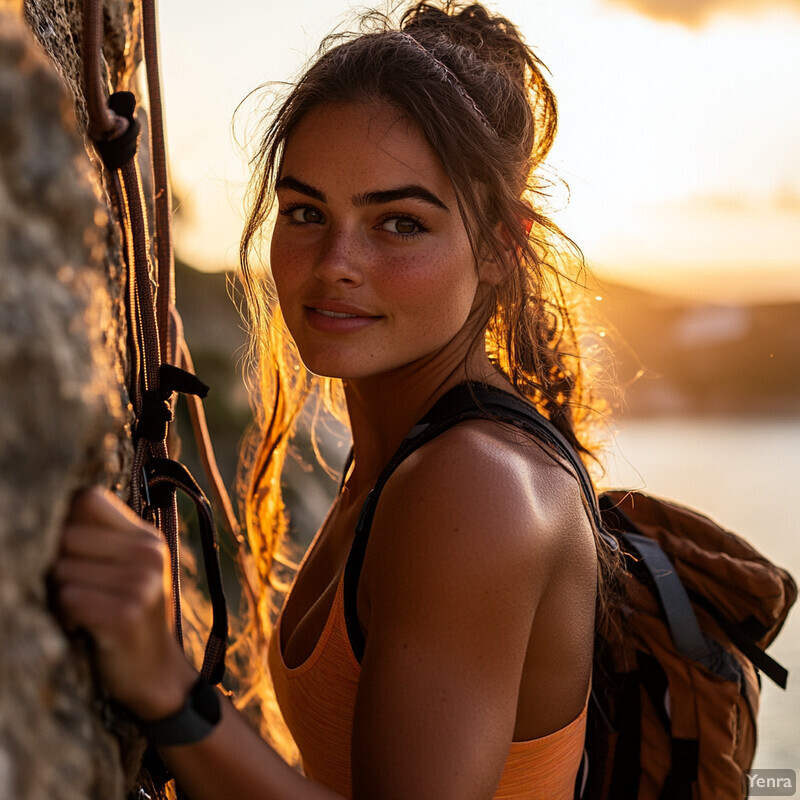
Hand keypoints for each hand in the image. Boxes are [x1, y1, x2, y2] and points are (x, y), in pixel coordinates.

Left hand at [52, 487, 195, 718]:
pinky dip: (65, 614)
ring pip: (62, 569)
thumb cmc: (128, 616)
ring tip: (81, 608)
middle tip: (74, 588)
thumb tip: (51, 513)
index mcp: (146, 538)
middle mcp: (148, 553)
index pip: (88, 499)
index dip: (66, 520)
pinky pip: (69, 598)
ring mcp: (142, 583)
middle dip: (57, 562)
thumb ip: (102, 540)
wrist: (155, 674)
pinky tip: (83, 625)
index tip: (69, 549)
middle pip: (67, 534)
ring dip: (58, 593)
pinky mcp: (127, 614)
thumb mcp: (129, 570)